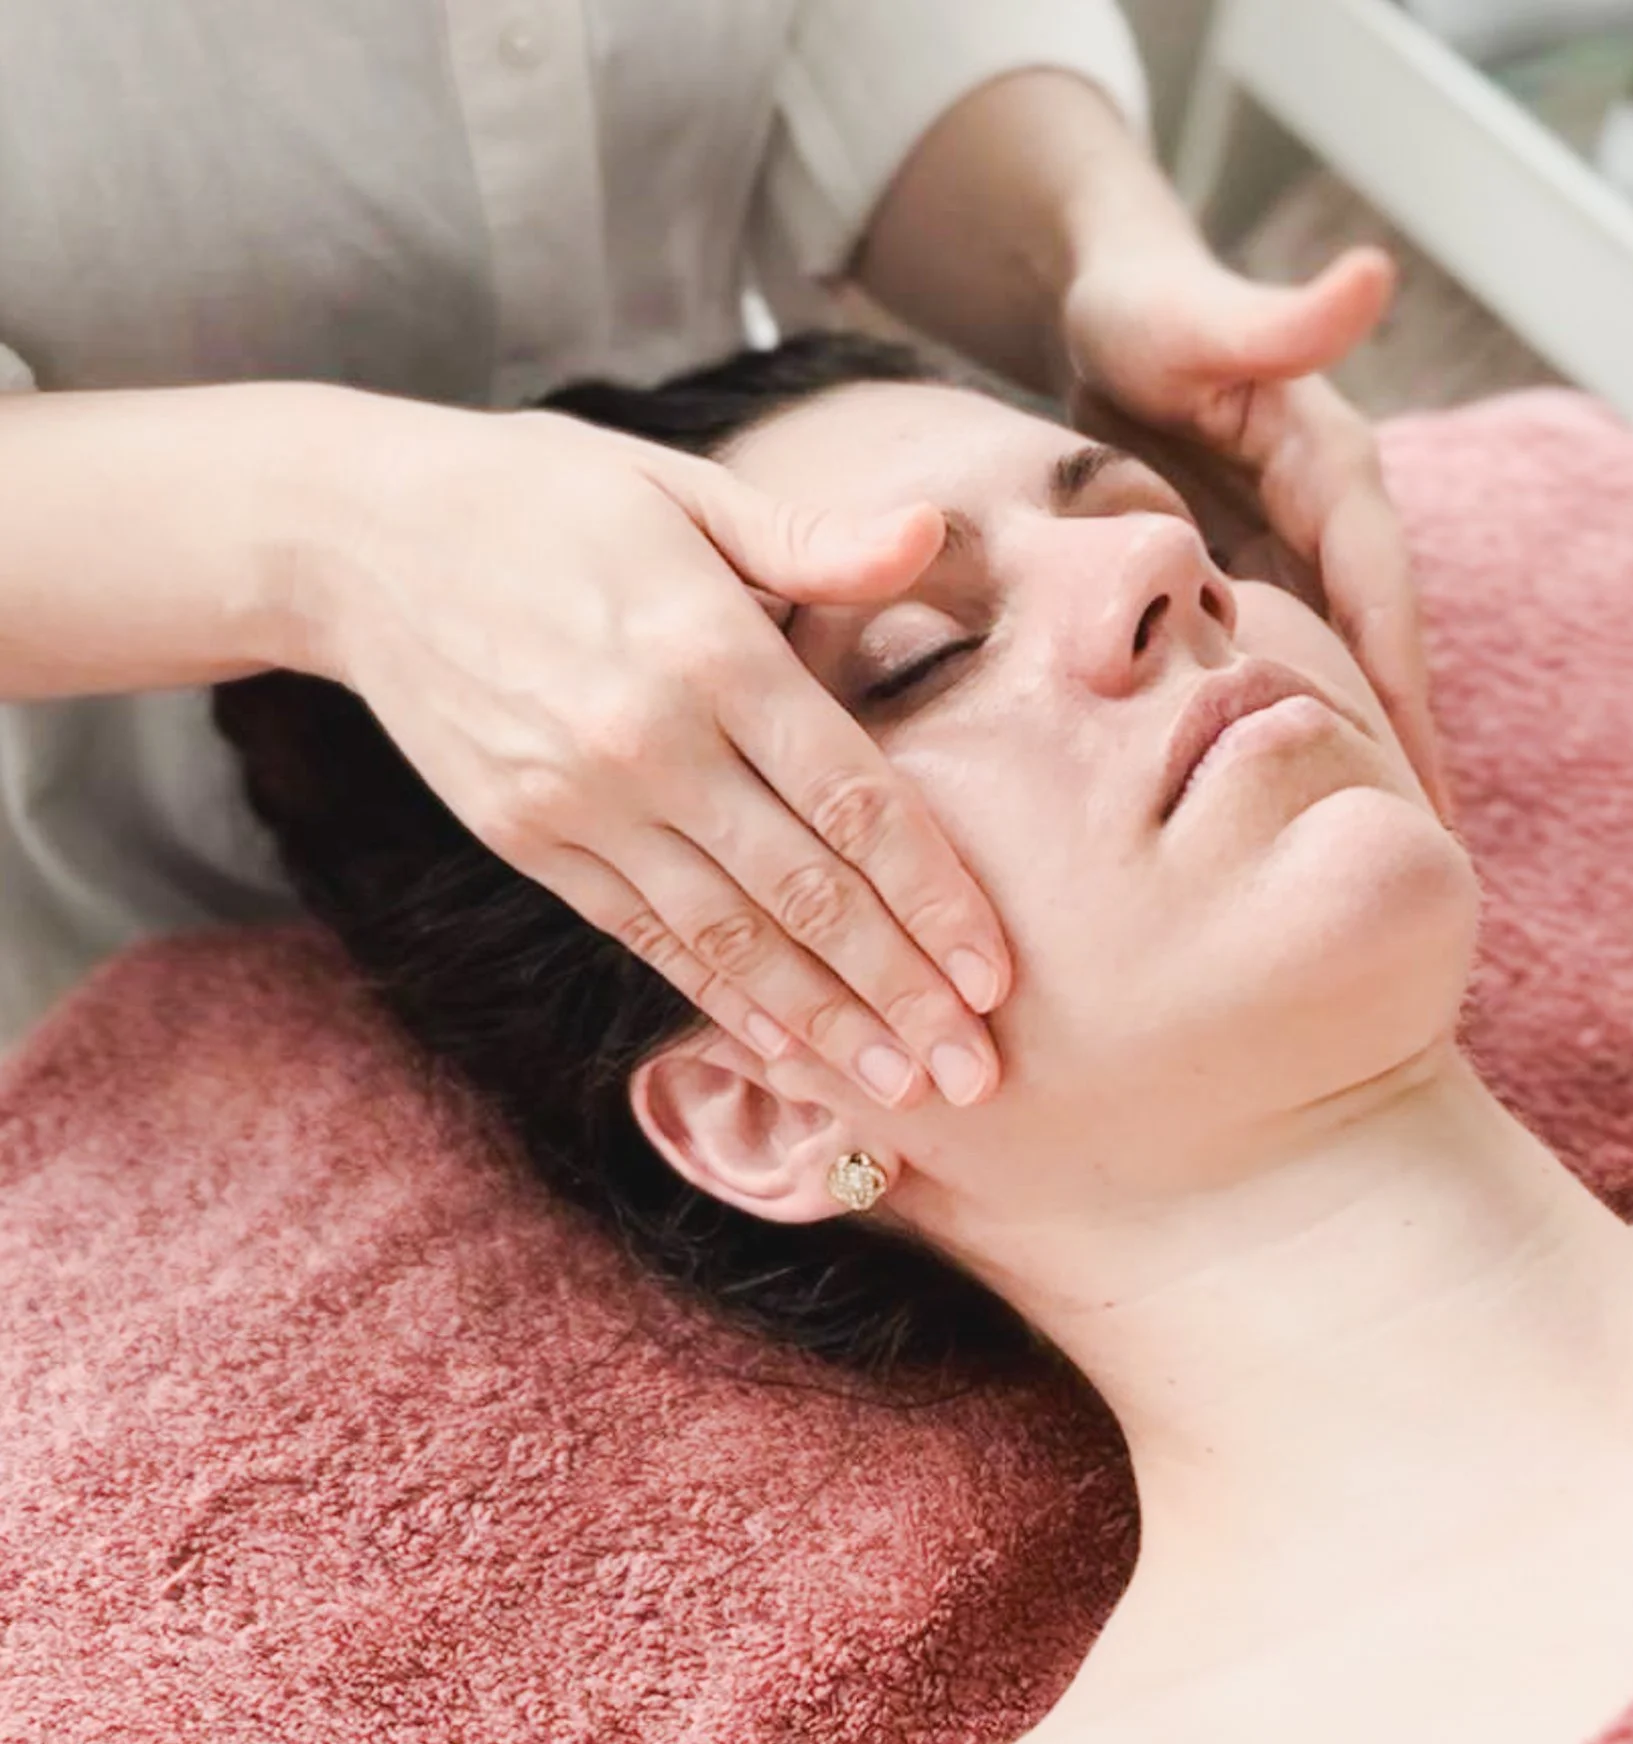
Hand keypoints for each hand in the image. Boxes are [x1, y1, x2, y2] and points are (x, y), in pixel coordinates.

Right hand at [292, 398, 1010, 1108]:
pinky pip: (646, 936)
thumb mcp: (680, 489)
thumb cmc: (546, 499)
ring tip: (900, 1086)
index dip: (931, 896)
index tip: (994, 974)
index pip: (853, 799)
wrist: (359, 541)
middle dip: (898, 990)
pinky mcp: (529, 841)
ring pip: (729, 938)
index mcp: (708, 649)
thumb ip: (809, 538)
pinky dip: (721, 998)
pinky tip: (787, 1050)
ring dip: (824, 1022)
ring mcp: (581, 804)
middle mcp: (649, 742)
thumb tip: (926, 533)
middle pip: (804, 893)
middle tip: (975, 1072)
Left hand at [1059, 243, 1451, 818]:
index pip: (1382, 600)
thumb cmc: (1144, 308)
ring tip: (1359, 856)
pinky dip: (1282, 728)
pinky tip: (1271, 802)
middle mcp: (1328, 522)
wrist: (1102, 306)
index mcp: (1334, 472)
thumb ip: (1274, 317)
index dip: (1401, 695)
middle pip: (1376, 656)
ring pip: (1331, 672)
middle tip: (1410, 860)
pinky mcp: (1246, 572)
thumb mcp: (1199, 315)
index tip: (1418, 787)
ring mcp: (1289, 552)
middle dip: (1397, 754)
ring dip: (1349, 756)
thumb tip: (1372, 276)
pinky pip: (1275, 665)